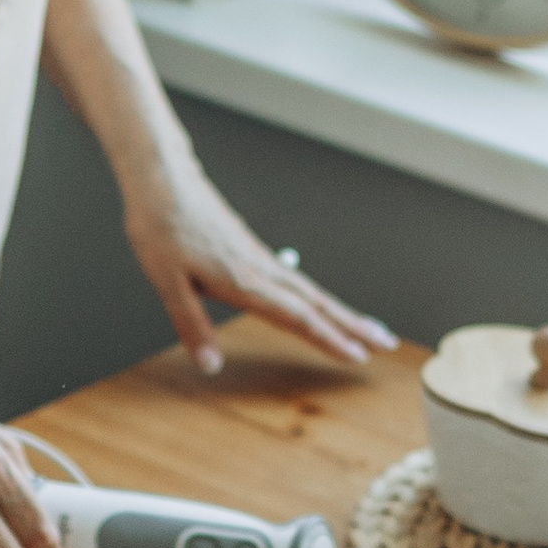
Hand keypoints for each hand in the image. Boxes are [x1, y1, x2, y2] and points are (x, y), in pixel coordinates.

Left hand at [124, 171, 392, 371]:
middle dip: (353, 325)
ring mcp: (261, 258)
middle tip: (385, 343)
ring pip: (311, 291)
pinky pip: (296, 280)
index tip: (357, 355)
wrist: (163, 181)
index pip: (297, 316)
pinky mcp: (253, 250)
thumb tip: (210, 365)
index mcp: (244, 281)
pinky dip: (318, 298)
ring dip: (342, 312)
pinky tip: (321, 304)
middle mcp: (261, 269)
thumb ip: (192, 325)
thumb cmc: (161, 227)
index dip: (328, 339)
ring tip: (368, 327)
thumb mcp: (167, 282)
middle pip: (317, 303)